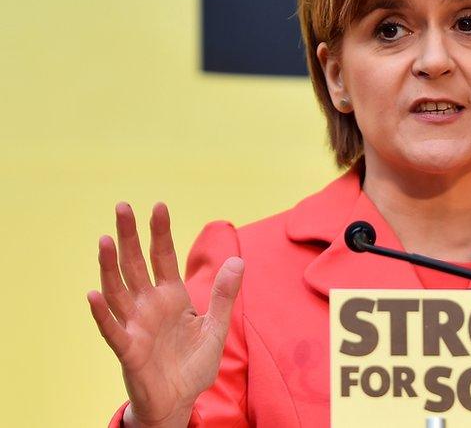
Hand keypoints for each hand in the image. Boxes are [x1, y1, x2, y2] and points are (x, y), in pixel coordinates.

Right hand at [86, 202, 243, 426]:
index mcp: (172, 297)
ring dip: (109, 266)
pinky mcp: (129, 350)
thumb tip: (238, 261)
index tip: (158, 206)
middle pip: (136, 265)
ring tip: (103, 240)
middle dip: (130, 237)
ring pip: (118, 290)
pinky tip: (93, 294)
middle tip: (122, 207)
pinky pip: (113, 329)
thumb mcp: (216, 327)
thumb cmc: (193, 364)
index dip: (161, 233)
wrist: (181, 401)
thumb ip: (224, 295)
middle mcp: (149, 306)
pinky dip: (102, 313)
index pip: (163, 258)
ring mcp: (136, 325)